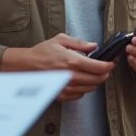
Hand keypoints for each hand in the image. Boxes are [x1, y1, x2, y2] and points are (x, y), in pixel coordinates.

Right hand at [0, 33, 115, 101]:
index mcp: (72, 61)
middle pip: (98, 80)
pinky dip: (84, 89)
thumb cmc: (41, 52)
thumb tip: (94, 46)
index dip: (109, 65)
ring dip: (95, 82)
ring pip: (90, 89)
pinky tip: (80, 80)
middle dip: (104, 74)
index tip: (111, 63)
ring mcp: (66, 88)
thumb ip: (80, 43)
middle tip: (104, 68)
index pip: (99, 67)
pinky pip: (80, 95)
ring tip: (92, 73)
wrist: (25, 66)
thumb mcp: (61, 40)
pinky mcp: (61, 95)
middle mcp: (71, 76)